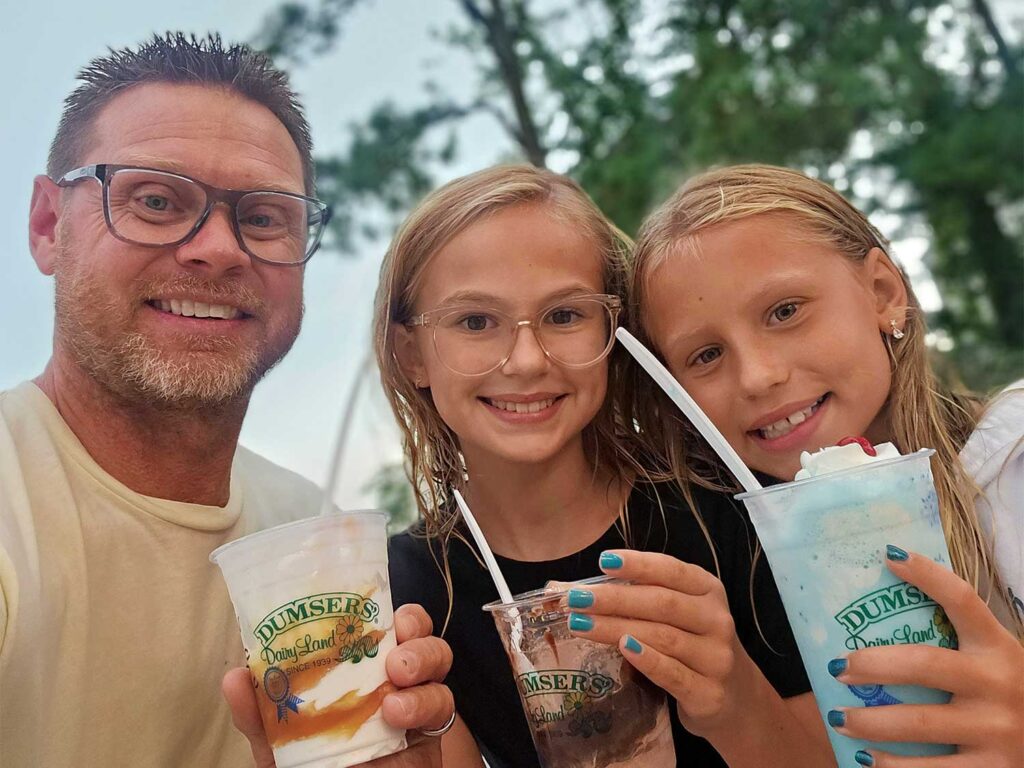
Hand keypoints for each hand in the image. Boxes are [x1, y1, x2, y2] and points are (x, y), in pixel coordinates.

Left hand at [222, 603, 454, 767]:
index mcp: (351, 668)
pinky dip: (427, 701)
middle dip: (413, 623)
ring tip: (399, 680)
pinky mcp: (432, 728)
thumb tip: (233, 677)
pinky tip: (400, 715)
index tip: (374, 602)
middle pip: (414, 629)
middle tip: (392, 644)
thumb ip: (260, 717)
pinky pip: (445, 703)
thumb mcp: (279, 748)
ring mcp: (413, 699)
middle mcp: (386, 676)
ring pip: (438, 656)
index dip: (378, 602)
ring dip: (424, 657)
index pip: (373, 620)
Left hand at [565, 549, 753, 736]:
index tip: (604, 560)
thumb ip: (650, 596)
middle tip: (576, 599)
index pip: (672, 571)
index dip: (638, 564)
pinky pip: (672, 673)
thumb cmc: (695, 644)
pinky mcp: (709, 693)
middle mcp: (717, 620)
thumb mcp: (684, 612)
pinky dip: (646, 659)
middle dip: (615, 599)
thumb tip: (591, 588)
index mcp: (709, 590)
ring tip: (580, 624)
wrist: (736, 697)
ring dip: (615, 628)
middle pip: (662, 604)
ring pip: (662, 637)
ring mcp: (716, 658)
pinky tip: (621, 648)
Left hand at [827, 547, 1023, 766]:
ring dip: (870, 721)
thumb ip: (955, 638)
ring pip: (919, 723)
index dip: (928, 575)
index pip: (963, 600)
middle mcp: (999, 684)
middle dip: (873, 665)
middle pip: (924, 665)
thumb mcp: (992, 660)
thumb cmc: (1005, 695)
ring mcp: (998, 730)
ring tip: (838, 717)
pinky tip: (863, 759)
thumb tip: (885, 592)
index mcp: (998, 648)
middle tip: (838, 667)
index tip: (889, 556)